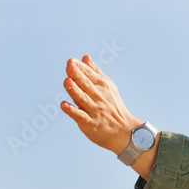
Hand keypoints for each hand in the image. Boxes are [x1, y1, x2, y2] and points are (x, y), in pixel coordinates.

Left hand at [61, 55, 152, 175]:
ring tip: (67, 81)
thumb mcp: (108, 87)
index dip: (81, 68)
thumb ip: (95, 72)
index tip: (72, 61)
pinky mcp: (90, 123)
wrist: (124, 131)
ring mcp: (94, 111)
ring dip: (75, 91)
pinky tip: (64, 105)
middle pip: (86, 85)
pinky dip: (72, 111)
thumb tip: (85, 57)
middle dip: (78, 75)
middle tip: (69, 66)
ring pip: (82, 99)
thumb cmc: (113, 107)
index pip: (90, 75)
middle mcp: (99, 98)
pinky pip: (80, 116)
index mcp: (103, 87)